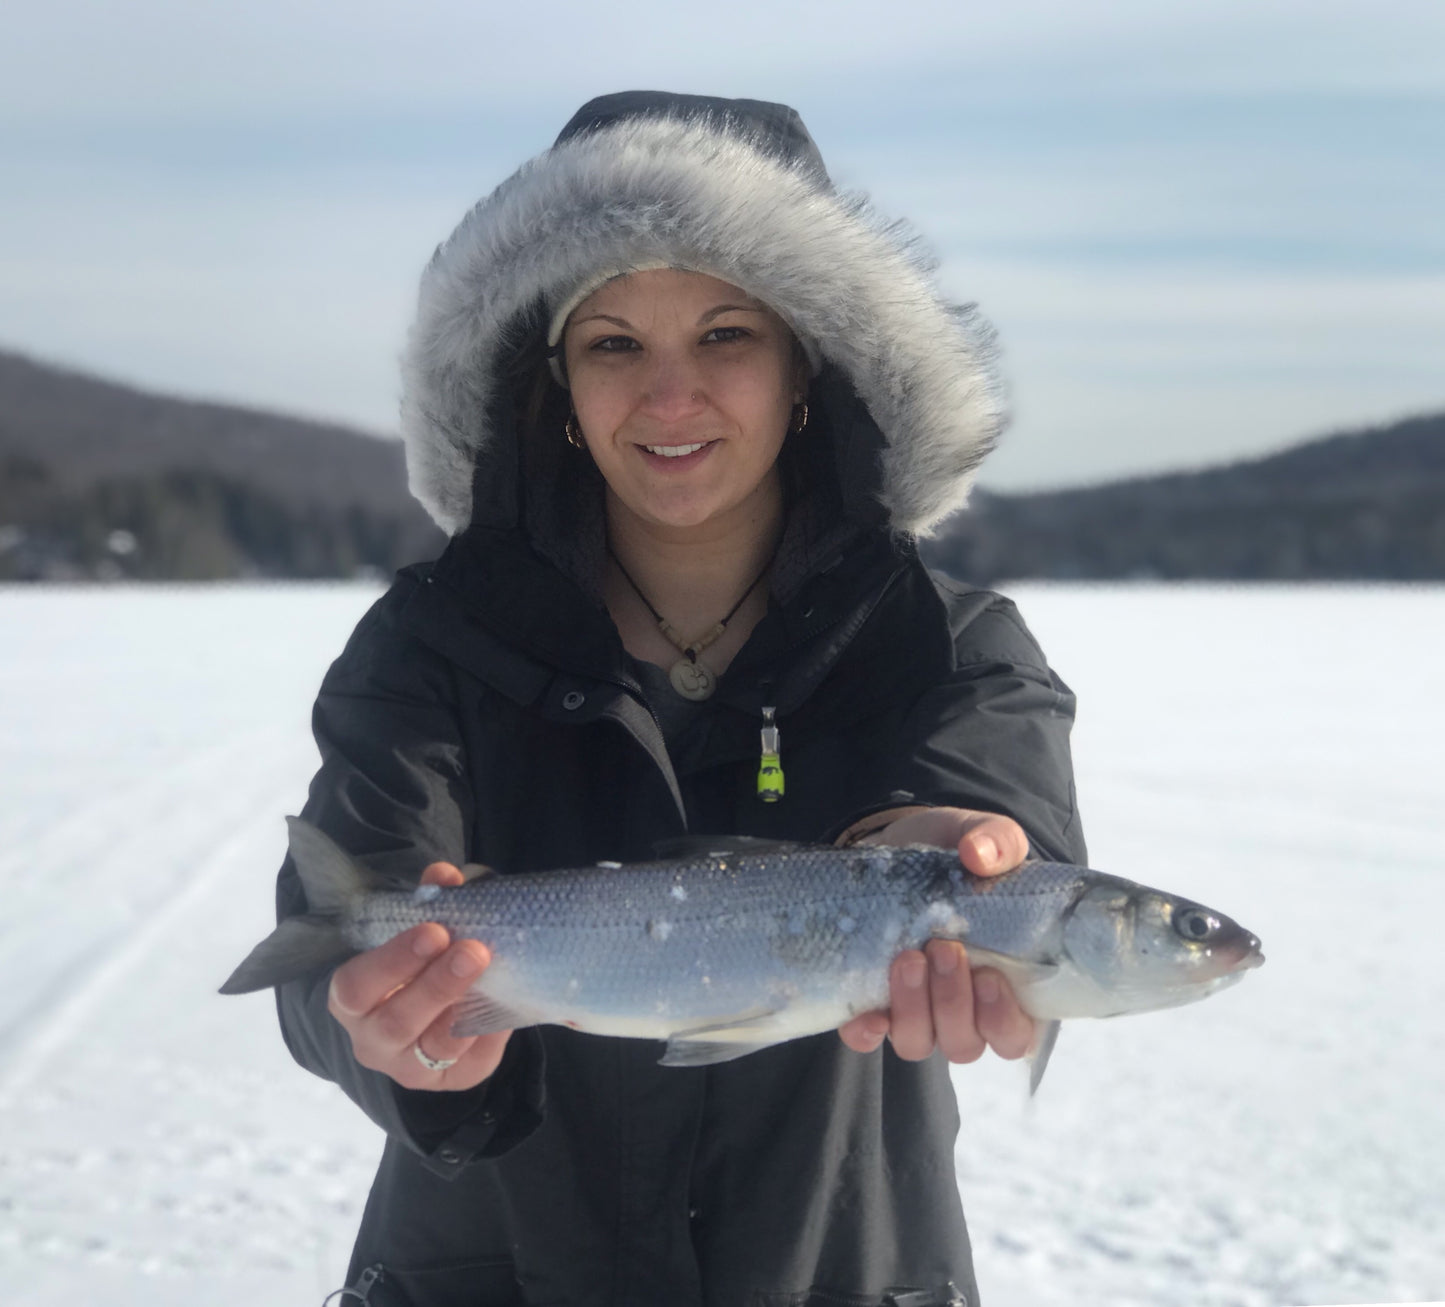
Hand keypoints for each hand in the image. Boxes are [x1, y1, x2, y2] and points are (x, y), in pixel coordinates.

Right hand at [327, 861, 510, 1090]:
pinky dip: (488, 1034)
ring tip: (489, 971)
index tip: (433, 930)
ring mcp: (409, 1067)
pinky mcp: (448, 1081)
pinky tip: (505, 1006)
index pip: (355, 987)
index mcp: (353, 1000)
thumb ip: (430, 905)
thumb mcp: (417, 934)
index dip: (392, 960)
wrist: (434, 1014)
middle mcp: (373, 1040)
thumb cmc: (417, 965)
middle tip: (472, 949)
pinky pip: (470, 1063)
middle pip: (396, 1021)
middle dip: (436, 984)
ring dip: (465, 1007)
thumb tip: (445, 875)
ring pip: (434, 1048)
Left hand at [837, 807, 1036, 1063]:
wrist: (902, 845)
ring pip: (918, 1043)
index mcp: (1007, 987)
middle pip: (964, 1043)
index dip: (1004, 1021)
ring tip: (908, 957)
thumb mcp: (985, 838)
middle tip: (944, 949)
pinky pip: (868, 1036)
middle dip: (953, 1002)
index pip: (1016, 1036)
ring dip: (913, 1009)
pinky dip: (866, 1030)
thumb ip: (999, 841)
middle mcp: (963, 1011)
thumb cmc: (959, 856)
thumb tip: (980, 854)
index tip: (990, 976)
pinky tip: (867, 1013)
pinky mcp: (872, 1001)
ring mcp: (916, 1011)